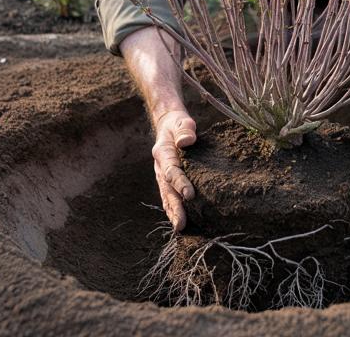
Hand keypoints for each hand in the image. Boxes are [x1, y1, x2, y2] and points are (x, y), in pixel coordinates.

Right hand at [152, 109, 196, 231]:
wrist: (169, 126)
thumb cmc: (178, 124)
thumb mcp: (182, 121)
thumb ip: (185, 129)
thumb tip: (187, 141)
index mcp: (163, 153)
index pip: (171, 171)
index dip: (180, 183)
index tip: (190, 194)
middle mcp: (160, 168)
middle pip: (167, 190)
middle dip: (175, 207)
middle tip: (182, 223)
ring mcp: (162, 177)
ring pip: (166, 197)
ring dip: (173, 213)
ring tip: (181, 228)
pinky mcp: (167, 182)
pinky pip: (169, 198)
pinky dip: (173, 210)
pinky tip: (182, 223)